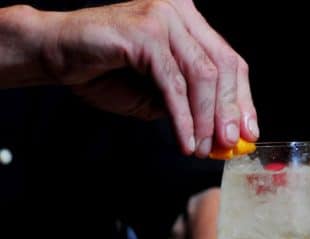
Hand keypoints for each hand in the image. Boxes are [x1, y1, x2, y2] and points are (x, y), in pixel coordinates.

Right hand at [35, 0, 257, 155]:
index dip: (243, 101)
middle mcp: (180, 13)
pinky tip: (186, 141)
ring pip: (202, 77)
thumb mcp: (161, 95)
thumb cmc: (107, 73)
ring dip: (206, 120)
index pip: (230, 62)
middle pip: (223, 67)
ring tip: (203, 150)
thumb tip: (224, 134)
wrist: (58, 55)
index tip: (249, 134)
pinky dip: (183, 118)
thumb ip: (192, 106)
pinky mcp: (144, 33)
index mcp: (189, 23)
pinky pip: (174, 84)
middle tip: (229, 146)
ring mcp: (163, 17)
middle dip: (229, 113)